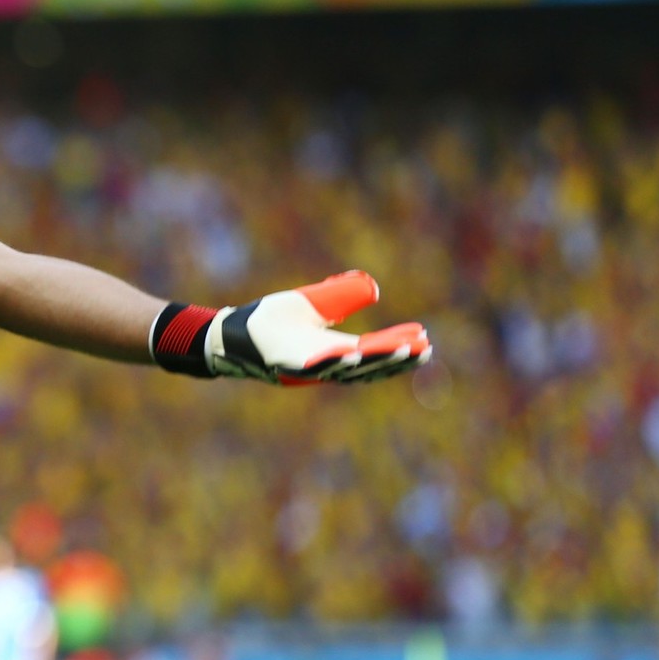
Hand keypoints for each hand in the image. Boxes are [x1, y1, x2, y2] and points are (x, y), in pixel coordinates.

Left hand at [153, 271, 430, 384]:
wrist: (233, 331)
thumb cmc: (271, 320)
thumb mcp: (314, 303)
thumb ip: (342, 296)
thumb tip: (373, 289)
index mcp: (334, 350)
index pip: (375, 351)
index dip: (399, 347)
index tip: (425, 339)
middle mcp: (325, 364)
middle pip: (369, 366)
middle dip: (396, 358)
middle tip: (425, 349)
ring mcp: (306, 368)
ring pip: (346, 370)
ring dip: (374, 361)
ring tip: (401, 351)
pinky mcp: (285, 366)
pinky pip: (313, 367)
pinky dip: (334, 362)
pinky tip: (353, 353)